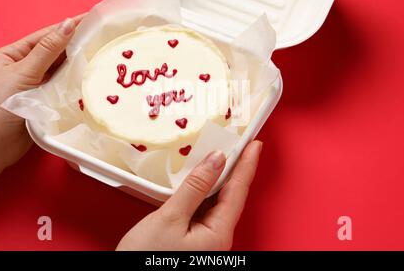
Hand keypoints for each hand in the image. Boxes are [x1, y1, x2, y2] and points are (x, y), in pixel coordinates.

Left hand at [0, 16, 82, 204]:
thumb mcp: (22, 72)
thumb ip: (47, 50)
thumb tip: (68, 25)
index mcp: (13, 55)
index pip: (45, 36)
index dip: (67, 28)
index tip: (89, 19)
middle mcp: (24, 68)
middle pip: (55, 54)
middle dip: (75, 46)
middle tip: (100, 38)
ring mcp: (35, 86)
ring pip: (60, 72)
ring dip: (76, 66)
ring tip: (99, 55)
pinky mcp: (44, 103)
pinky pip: (62, 90)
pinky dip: (74, 84)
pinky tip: (88, 79)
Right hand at [117, 140, 262, 250]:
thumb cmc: (147, 258)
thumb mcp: (169, 219)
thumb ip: (194, 188)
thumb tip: (215, 161)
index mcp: (218, 234)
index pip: (238, 191)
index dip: (247, 165)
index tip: (255, 144)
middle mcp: (217, 238)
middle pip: (231, 196)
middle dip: (236, 169)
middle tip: (240, 144)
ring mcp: (206, 239)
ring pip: (217, 202)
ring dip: (219, 179)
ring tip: (222, 156)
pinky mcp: (194, 239)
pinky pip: (204, 209)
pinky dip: (204, 192)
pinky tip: (201, 180)